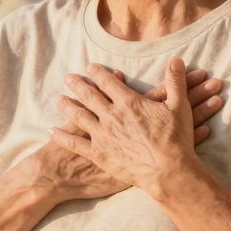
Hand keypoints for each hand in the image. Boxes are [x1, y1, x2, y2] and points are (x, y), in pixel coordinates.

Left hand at [51, 59, 218, 196]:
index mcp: (128, 102)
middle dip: (77, 85)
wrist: (167, 170)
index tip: (89, 67)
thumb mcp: (179, 106)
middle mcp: (111, 115)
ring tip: (59, 99)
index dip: (98, 73)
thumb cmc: (175, 139)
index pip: (108, 82)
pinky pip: (75, 143)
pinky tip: (52, 131)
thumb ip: (175, 82)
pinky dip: (62, 136)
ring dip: (67, 106)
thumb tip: (177, 60)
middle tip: (68, 77)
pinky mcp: (99, 153)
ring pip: (79, 116)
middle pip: (89, 96)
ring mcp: (103, 135)